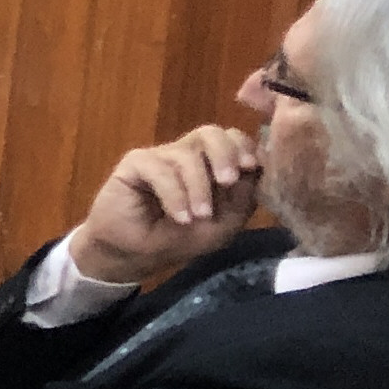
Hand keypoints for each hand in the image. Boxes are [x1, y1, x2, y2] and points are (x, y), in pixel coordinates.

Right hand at [67, 124, 264, 286]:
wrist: (132, 255)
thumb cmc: (178, 239)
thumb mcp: (222, 225)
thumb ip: (243, 197)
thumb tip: (256, 168)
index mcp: (211, 164)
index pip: (233, 140)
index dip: (244, 148)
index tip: (250, 168)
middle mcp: (187, 155)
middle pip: (211, 133)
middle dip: (225, 154)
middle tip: (228, 181)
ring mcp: (161, 157)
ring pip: (187, 154)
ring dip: (198, 187)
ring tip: (199, 216)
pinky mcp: (135, 163)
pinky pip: (159, 170)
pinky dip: (174, 195)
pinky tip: (180, 217)